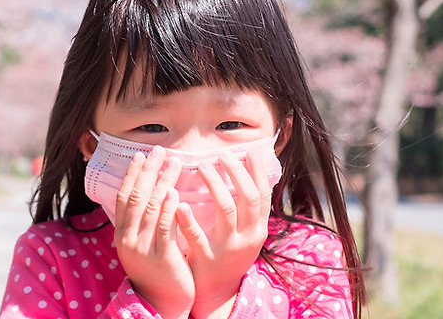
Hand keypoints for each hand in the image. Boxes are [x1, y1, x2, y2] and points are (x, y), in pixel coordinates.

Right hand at [114, 146, 194, 318]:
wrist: (160, 303)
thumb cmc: (155, 271)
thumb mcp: (141, 244)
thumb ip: (141, 222)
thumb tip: (149, 193)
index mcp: (122, 233)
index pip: (124, 196)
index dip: (132, 174)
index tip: (141, 155)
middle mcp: (128, 238)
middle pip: (136, 196)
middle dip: (147, 171)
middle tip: (158, 151)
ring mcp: (143, 247)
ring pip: (150, 207)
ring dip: (162, 182)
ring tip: (174, 162)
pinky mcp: (161, 257)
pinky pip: (164, 228)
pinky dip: (168, 208)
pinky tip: (175, 192)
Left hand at [177, 150, 271, 318]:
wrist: (217, 292)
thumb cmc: (228, 254)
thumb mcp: (245, 233)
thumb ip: (247, 209)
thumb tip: (251, 172)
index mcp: (257, 228)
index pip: (263, 194)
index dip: (256, 171)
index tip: (248, 150)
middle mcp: (247, 237)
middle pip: (248, 198)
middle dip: (236, 172)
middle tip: (222, 155)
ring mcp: (227, 247)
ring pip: (226, 210)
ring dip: (214, 185)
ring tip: (202, 166)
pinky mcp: (206, 258)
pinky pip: (197, 235)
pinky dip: (188, 218)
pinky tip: (179, 203)